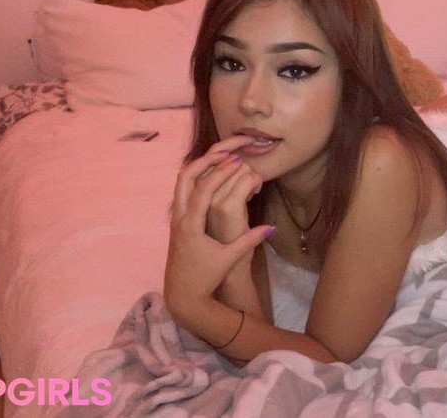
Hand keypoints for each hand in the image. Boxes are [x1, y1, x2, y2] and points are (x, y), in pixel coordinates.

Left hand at [166, 139, 273, 312]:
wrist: (183, 294)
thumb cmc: (206, 278)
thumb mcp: (229, 259)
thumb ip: (249, 241)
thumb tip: (270, 227)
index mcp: (191, 225)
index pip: (204, 189)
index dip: (221, 172)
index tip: (237, 160)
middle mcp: (179, 218)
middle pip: (186, 177)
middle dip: (206, 160)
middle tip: (227, 152)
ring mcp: (175, 218)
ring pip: (181, 182)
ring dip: (200, 167)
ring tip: (221, 159)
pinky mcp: (176, 221)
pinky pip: (183, 191)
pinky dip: (197, 178)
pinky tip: (213, 176)